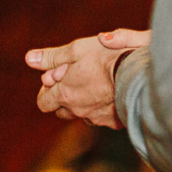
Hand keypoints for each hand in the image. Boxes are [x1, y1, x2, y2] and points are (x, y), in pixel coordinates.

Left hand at [25, 28, 148, 128]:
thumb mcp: (77, 49)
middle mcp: (78, 110)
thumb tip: (29, 59)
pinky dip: (105, 109)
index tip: (60, 77)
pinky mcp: (116, 122)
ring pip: (84, 115)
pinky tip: (115, 95)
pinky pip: (104, 118)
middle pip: (61, 112)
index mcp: (64, 93)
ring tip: (99, 87)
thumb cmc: (110, 57)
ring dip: (85, 104)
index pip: (43, 102)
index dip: (48, 90)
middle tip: (79, 81)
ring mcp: (98, 118)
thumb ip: (51, 57)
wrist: (142, 74)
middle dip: (65, 99)